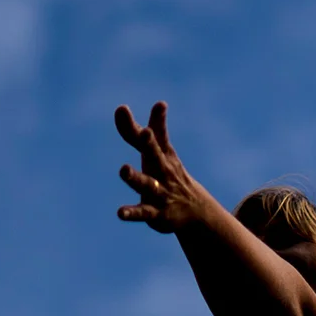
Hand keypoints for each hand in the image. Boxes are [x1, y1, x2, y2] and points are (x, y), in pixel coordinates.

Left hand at [114, 103, 225, 232]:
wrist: (195, 211)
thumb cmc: (171, 174)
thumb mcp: (164, 152)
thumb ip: (157, 128)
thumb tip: (161, 102)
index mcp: (161, 154)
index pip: (149, 137)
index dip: (136, 124)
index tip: (123, 108)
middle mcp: (161, 171)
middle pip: (154, 155)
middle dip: (149, 143)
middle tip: (145, 131)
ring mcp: (160, 192)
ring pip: (146, 184)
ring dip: (135, 177)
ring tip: (123, 169)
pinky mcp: (156, 214)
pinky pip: (144, 213)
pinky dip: (133, 212)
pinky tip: (120, 212)